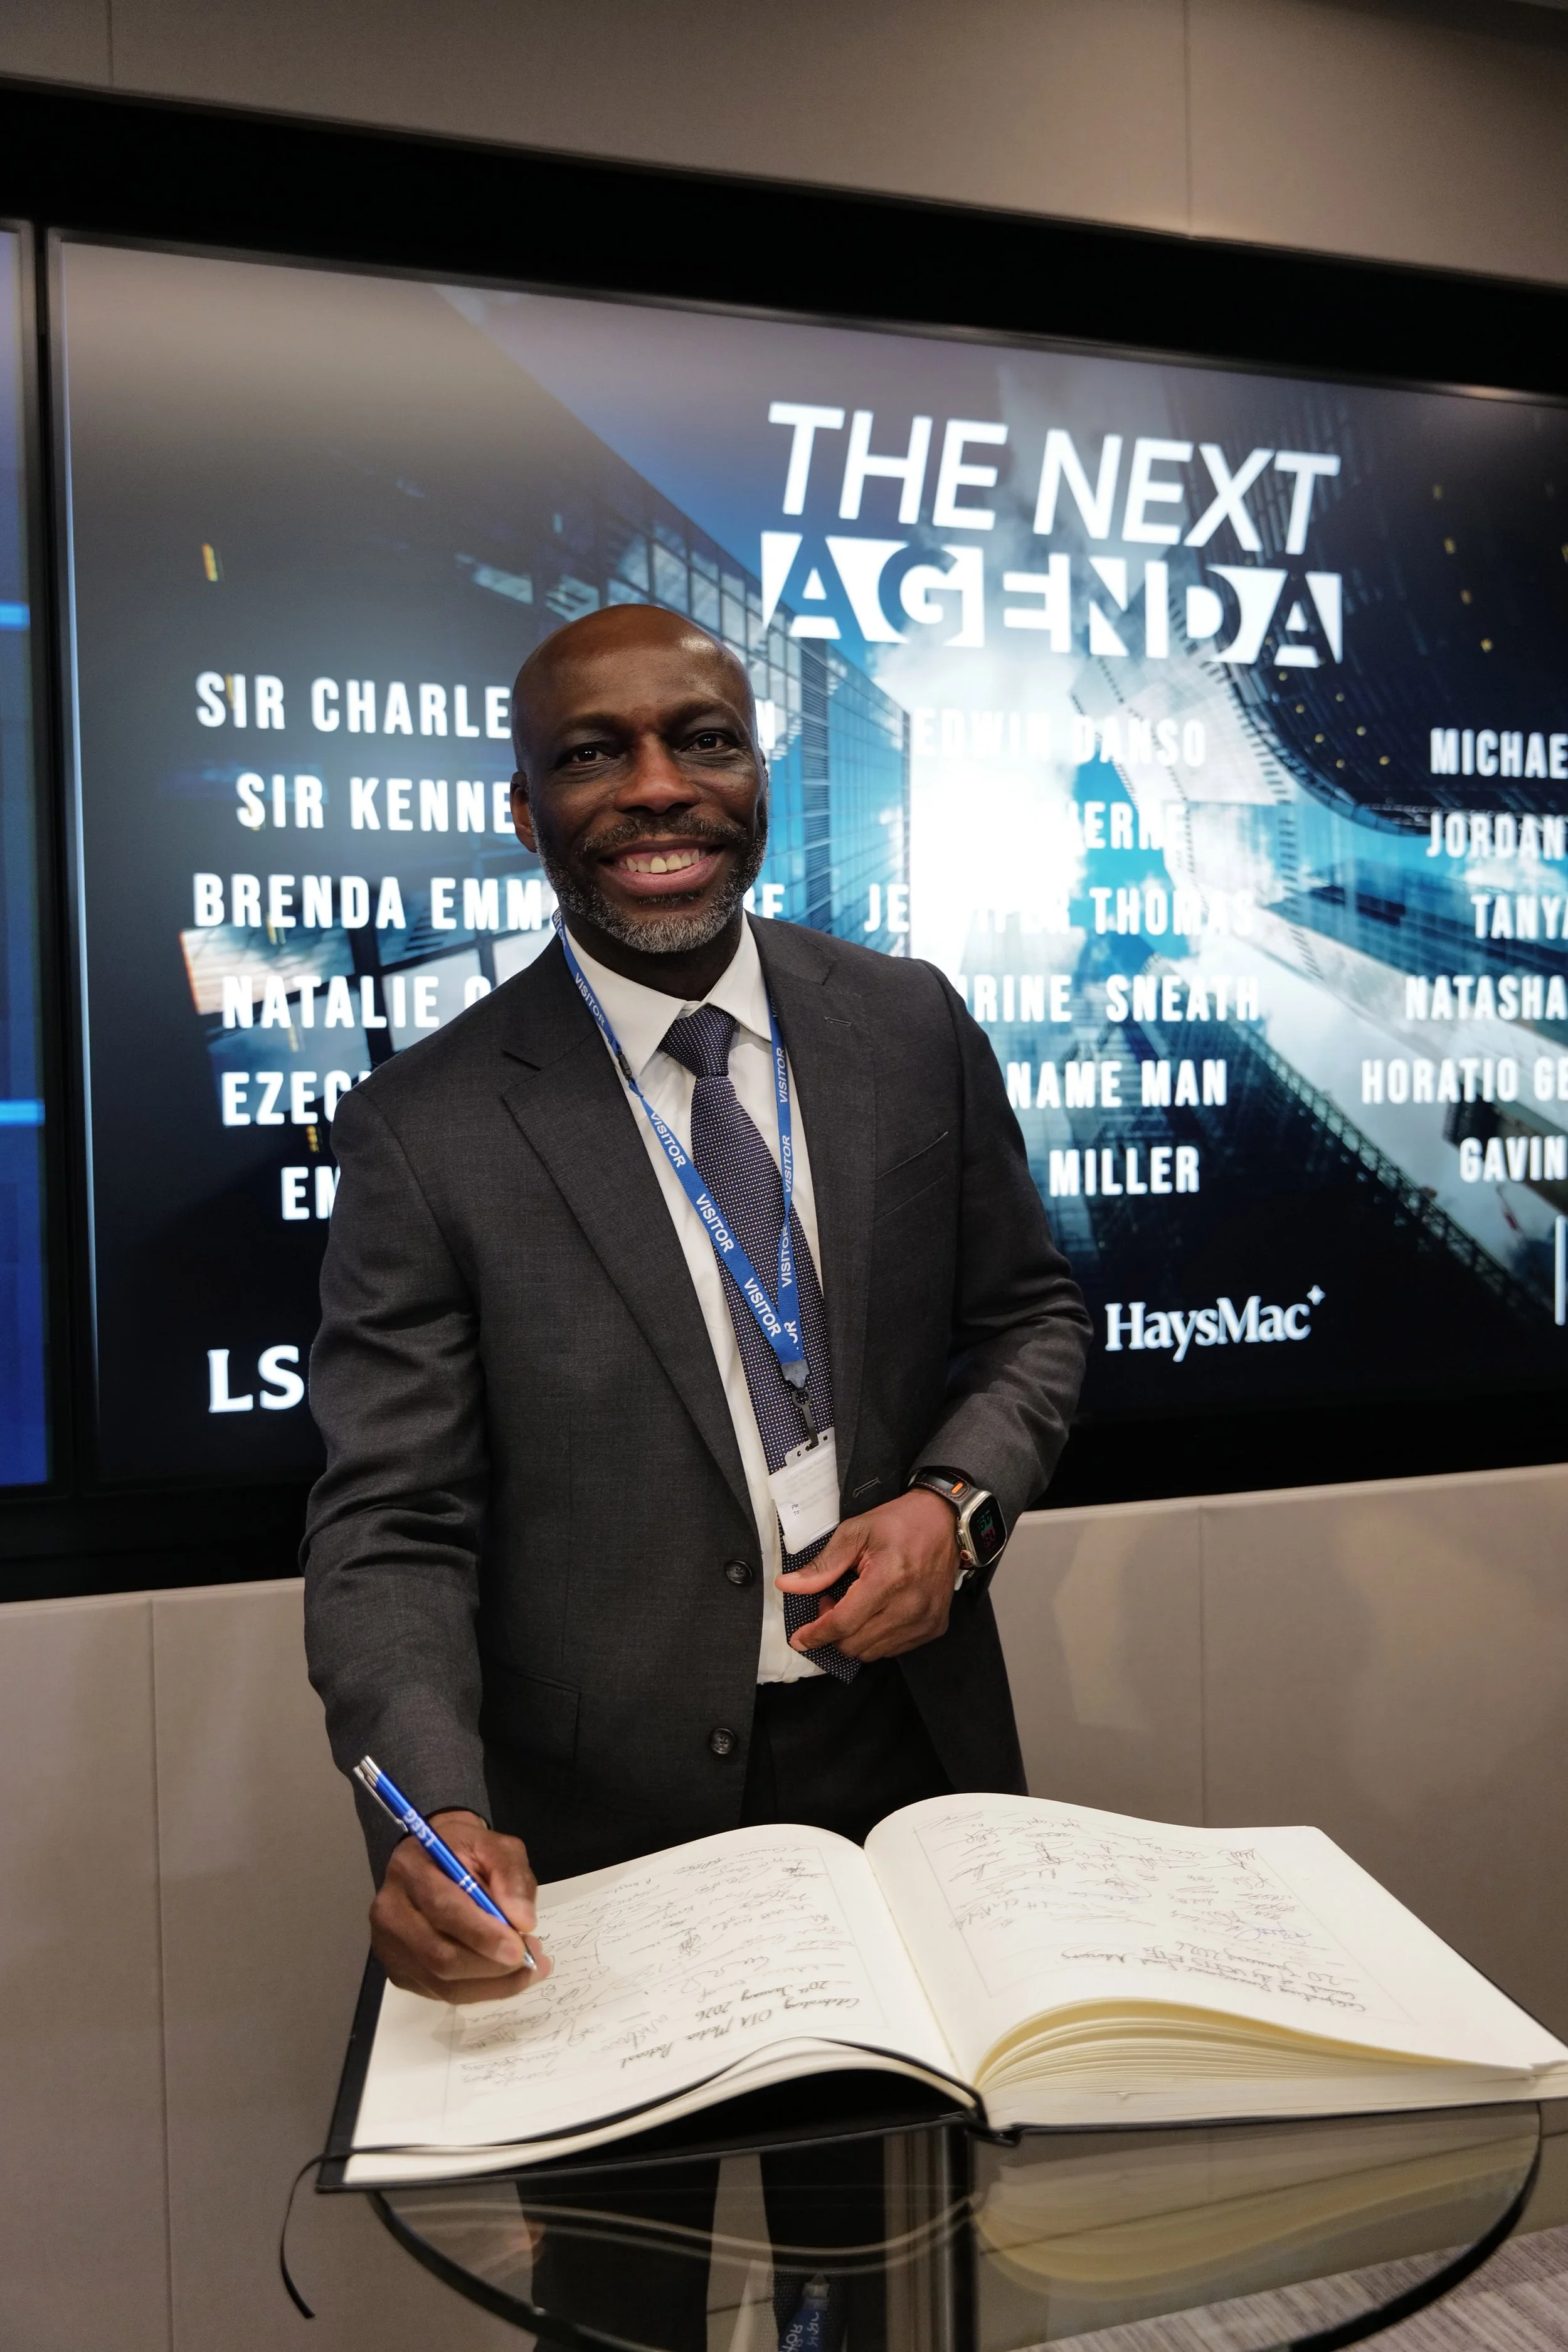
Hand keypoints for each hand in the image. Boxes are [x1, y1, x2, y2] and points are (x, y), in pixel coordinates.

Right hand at [370, 1810, 550, 2002]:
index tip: (520, 1948)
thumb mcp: (495, 1846)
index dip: (482, 1934)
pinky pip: (441, 1993)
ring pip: (442, 1982)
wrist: (433, 1860)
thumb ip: (510, 1876)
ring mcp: (390, 1946)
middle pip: (439, 1955)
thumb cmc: (465, 1852)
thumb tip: (522, 1921)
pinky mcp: (399, 1970)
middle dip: (491, 1966)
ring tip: (528, 1970)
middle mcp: (390, 1910)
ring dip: (492, 1984)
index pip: (442, 1908)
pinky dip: (479, 1990)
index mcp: (411, 1868)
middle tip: (531, 1961)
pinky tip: (504, 1977)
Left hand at [777, 1488, 959, 1663]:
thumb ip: (822, 1565)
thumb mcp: (855, 1533)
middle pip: (855, 1644)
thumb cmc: (899, 1523)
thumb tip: (787, 1585)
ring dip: (855, 1636)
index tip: (799, 1639)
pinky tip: (875, 1613)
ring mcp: (925, 1620)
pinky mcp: (934, 1627)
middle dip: (833, 1630)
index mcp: (889, 1579)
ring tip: (855, 1605)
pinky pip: (894, 1649)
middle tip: (833, 1601)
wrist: (943, 1521)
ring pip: (873, 1652)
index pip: (843, 1624)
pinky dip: (876, 1638)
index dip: (816, 1634)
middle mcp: (910, 1606)